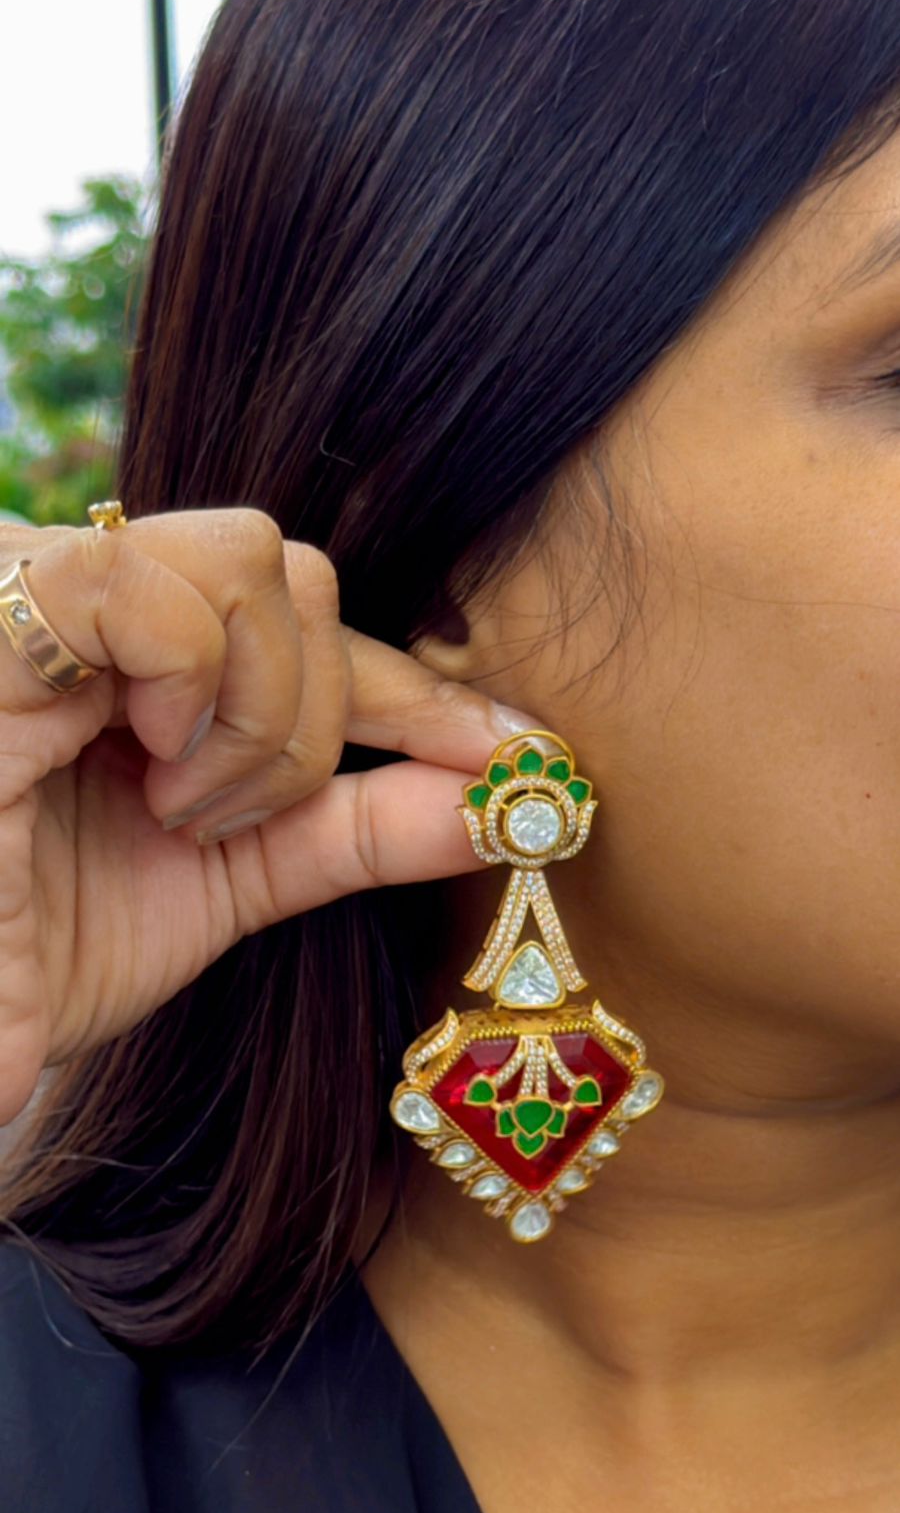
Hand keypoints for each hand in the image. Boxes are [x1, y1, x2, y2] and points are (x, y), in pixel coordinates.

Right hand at [0, 508, 527, 1125]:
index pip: (310, 620)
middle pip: (296, 571)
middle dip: (310, 720)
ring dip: (256, 714)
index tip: (512, 752)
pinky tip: (145, 770)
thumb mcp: (230, 881)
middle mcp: (88, 599)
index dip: (415, 687)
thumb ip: (354, 827)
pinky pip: (149, 588)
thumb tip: (505, 798)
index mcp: (140, 652)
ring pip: (251, 559)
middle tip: (220, 822)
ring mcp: (37, 594)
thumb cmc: (41, 953)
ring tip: (174, 807)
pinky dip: (191, 688)